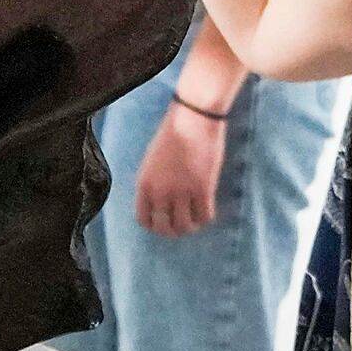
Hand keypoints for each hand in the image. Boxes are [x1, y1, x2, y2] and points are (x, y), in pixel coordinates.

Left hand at [136, 93, 226, 235]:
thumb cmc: (173, 134)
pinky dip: (206, 218)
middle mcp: (161, 192)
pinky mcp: (203, 189)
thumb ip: (154, 183)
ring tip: (195, 221)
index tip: (164, 224)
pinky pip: (204, 216)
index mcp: (145, 184)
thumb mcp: (152, 161)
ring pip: (185, 226)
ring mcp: (182, 192)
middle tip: (182, 226)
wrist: (193, 119)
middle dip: (173, 231)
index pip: (144, 219)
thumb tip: (162, 204)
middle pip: (164, 227)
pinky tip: (207, 211)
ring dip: (191, 227)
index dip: (154, 226)